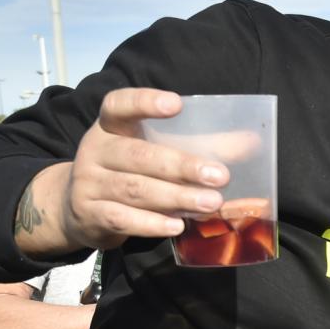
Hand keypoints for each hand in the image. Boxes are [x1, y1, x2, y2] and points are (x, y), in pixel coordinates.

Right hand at [53, 88, 232, 249]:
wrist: (77, 208)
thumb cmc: (129, 172)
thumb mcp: (153, 151)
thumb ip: (198, 145)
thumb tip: (251, 142)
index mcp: (111, 127)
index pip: (119, 105)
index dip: (144, 102)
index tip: (175, 104)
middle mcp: (96, 151)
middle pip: (138, 155)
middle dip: (181, 166)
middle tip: (219, 176)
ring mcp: (89, 183)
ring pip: (135, 189)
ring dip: (176, 197)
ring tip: (211, 203)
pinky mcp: (90, 214)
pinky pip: (122, 219)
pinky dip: (151, 224)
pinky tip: (177, 226)